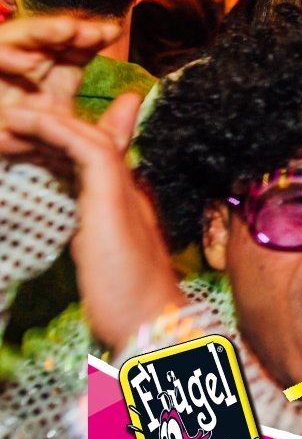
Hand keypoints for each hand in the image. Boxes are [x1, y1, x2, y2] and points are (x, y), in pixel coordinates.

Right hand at [0, 16, 120, 154]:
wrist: (4, 180)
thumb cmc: (37, 162)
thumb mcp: (79, 147)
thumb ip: (111, 129)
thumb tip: (133, 98)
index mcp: (48, 85)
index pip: (71, 52)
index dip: (91, 38)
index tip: (113, 33)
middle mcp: (23, 77)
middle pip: (47, 41)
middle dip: (71, 31)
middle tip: (94, 31)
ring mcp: (2, 80)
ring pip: (16, 42)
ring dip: (43, 33)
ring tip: (69, 31)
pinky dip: (6, 57)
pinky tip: (30, 63)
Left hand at [0, 93, 184, 348]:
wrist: (151, 321)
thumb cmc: (125, 303)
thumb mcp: (97, 263)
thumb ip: (87, 237)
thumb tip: (83, 233)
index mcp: (125, 204)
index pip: (99, 155)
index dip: (69, 136)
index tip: (36, 126)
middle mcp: (128, 189)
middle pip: (91, 138)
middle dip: (51, 123)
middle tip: (14, 118)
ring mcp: (123, 189)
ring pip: (87, 135)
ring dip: (45, 121)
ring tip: (9, 119)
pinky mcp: (112, 195)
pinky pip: (87, 146)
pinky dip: (56, 128)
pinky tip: (27, 124)